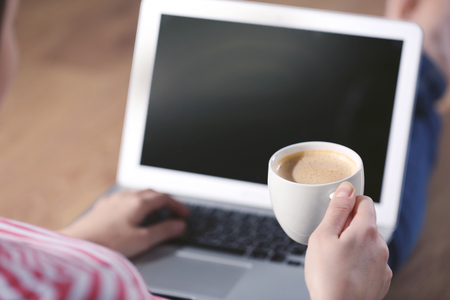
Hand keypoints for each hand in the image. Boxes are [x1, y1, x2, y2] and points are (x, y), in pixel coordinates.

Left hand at [59, 189, 188, 257]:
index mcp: (138, 203)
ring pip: (137, 193)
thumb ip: (163, 231)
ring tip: (155, 209)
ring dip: (150, 199)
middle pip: (151, 192)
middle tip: (173, 210)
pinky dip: (135, 202)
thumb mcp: (142, 240)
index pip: (164, 198)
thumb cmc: (108, 244)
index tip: (184, 214)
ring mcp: (113, 200)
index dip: (177, 205)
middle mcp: (126, 197)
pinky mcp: (102, 207)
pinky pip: (124, 198)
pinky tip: (131, 211)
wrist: (77, 245)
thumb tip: (179, 225)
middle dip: (165, 200)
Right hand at [305, 182, 391, 299]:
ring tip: (336, 259)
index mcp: (366, 230)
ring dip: (354, 244)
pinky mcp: (382, 280)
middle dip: (349, 225)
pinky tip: (345, 271)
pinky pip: (371, 261)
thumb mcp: (323, 236)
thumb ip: (336, 210)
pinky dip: (360, 261)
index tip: (336, 214)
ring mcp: (383, 264)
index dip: (348, 203)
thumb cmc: (327, 277)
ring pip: (368, 243)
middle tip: (330, 240)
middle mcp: (380, 245)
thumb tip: (346, 189)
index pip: (364, 202)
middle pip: (365, 223)